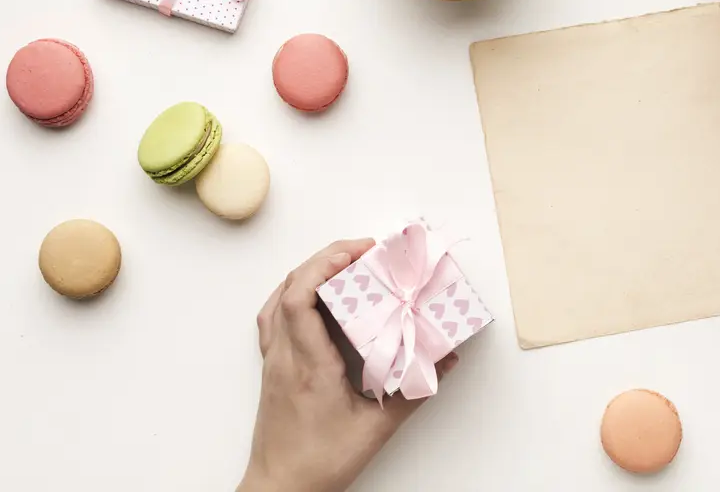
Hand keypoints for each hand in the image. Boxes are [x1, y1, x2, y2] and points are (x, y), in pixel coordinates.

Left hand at [239, 240, 456, 491]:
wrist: (281, 489)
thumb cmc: (321, 463)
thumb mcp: (377, 429)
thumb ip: (415, 392)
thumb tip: (448, 362)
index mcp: (309, 366)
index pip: (301, 299)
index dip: (326, 264)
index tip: (359, 253)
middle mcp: (285, 357)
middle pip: (290, 288)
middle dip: (325, 259)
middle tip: (361, 252)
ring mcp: (273, 362)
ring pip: (276, 299)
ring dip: (307, 273)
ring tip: (341, 266)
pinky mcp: (271, 369)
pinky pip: (273, 317)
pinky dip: (292, 294)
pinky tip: (314, 296)